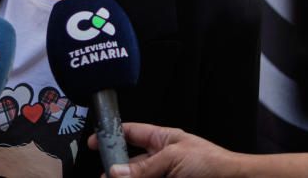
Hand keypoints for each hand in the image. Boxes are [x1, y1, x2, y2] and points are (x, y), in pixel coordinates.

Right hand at [91, 123, 307, 177]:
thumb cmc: (213, 164)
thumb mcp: (173, 158)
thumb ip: (144, 166)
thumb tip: (116, 172)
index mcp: (164, 140)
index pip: (133, 133)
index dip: (113, 135)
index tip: (94, 142)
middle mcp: (162, 159)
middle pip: (131, 163)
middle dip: (116, 168)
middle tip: (104, 176)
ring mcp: (165, 175)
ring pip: (136, 177)